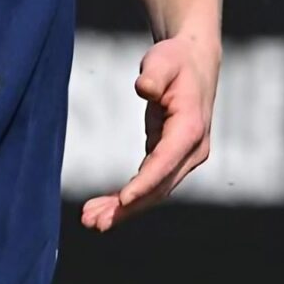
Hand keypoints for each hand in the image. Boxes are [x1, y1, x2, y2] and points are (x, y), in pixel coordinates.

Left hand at [81, 30, 218, 231]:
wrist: (193, 63)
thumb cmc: (174, 60)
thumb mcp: (163, 61)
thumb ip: (154, 75)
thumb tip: (144, 89)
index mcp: (190, 127)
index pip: (166, 161)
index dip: (145, 182)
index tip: (124, 200)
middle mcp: (192, 150)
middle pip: (159, 186)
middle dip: (128, 207)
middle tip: (94, 223)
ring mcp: (183, 158)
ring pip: (154, 191)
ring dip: (124, 209)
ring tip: (90, 221)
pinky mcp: (170, 159)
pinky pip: (148, 184)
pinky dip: (127, 198)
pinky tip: (103, 208)